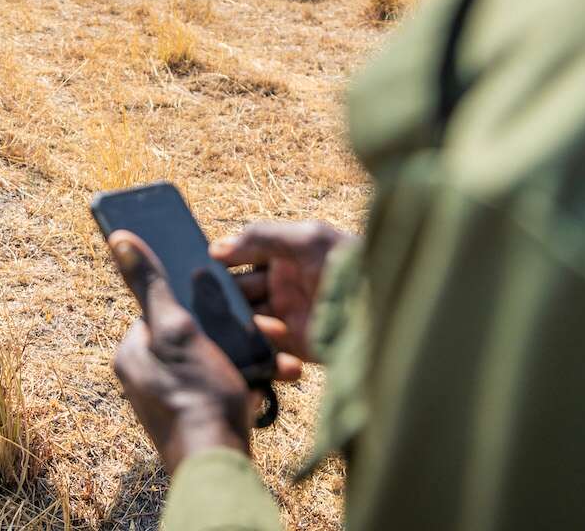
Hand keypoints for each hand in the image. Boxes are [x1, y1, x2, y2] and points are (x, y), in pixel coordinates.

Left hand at [109, 230, 261, 473]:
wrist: (218, 464)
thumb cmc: (197, 395)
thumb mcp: (176, 329)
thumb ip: (151, 285)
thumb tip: (117, 237)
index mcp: (133, 352)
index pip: (162, 308)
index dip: (197, 301)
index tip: (229, 299)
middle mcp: (145, 377)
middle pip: (192, 335)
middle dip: (230, 332)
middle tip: (264, 330)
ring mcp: (170, 400)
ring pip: (214, 362)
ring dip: (246, 358)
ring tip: (275, 359)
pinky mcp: (196, 419)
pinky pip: (223, 389)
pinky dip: (246, 385)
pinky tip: (265, 386)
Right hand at [211, 221, 353, 365]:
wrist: (384, 308)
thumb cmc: (350, 264)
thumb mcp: (307, 238)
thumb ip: (260, 237)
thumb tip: (215, 250)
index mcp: (280, 257)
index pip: (237, 260)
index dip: (218, 266)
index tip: (199, 270)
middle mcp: (278, 287)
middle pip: (235, 293)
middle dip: (225, 297)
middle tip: (217, 301)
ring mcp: (284, 318)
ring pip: (245, 320)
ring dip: (244, 322)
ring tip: (263, 318)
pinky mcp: (293, 347)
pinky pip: (264, 347)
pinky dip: (262, 343)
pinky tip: (276, 333)